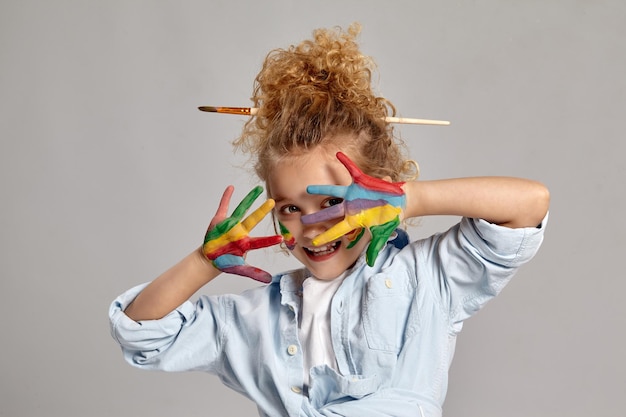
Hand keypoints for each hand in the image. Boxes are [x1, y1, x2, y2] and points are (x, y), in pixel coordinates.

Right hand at [202, 186, 282, 282]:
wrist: (210, 258)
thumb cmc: (225, 263)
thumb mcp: (239, 269)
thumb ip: (253, 273)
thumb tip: (269, 280)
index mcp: (245, 243)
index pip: (260, 242)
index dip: (270, 240)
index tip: (281, 237)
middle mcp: (240, 232)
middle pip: (253, 219)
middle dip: (262, 211)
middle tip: (272, 201)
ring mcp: (231, 225)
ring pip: (241, 209)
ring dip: (248, 199)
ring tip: (258, 189)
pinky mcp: (220, 220)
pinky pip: (224, 207)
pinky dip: (226, 197)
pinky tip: (231, 188)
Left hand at [302, 152, 405, 266]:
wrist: (401, 201)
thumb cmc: (391, 217)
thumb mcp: (382, 234)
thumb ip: (375, 248)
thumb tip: (371, 264)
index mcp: (354, 220)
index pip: (336, 230)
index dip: (324, 236)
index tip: (312, 243)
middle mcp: (350, 207)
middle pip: (329, 214)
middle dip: (316, 217)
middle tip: (303, 221)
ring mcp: (354, 194)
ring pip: (334, 192)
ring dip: (321, 190)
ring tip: (308, 189)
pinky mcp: (362, 182)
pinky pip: (352, 170)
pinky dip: (346, 162)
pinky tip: (338, 155)